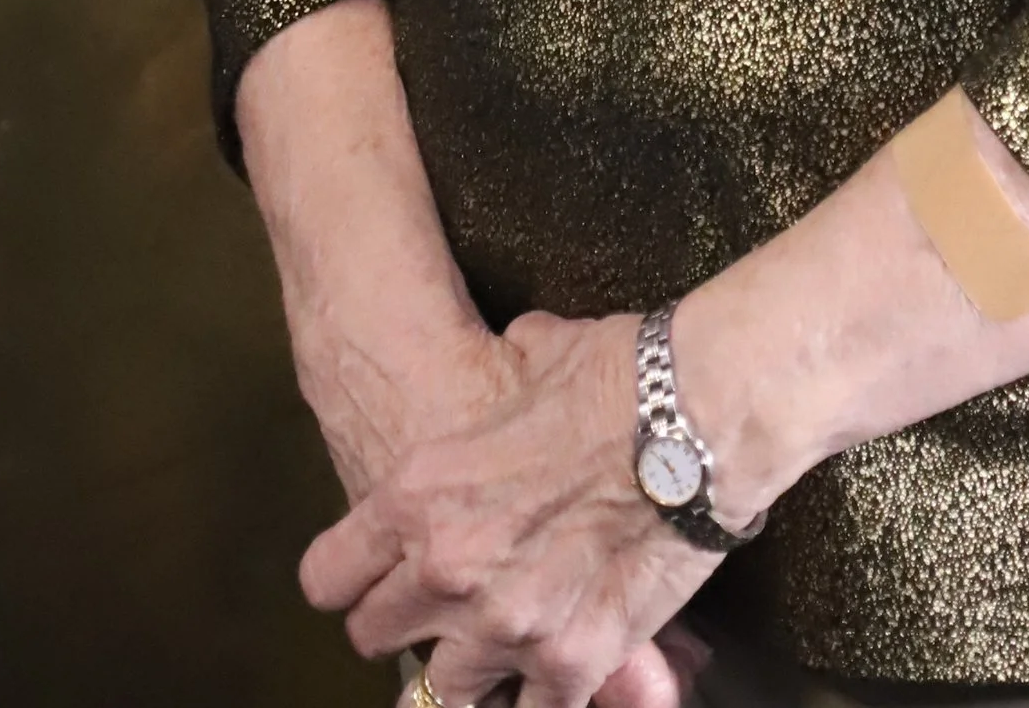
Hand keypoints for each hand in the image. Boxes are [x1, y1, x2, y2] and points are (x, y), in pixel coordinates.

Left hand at [302, 309, 714, 707]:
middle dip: (408, 621)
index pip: (329, 578)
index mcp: (418, 495)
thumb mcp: (530, 355)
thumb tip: (512, 358)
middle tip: (447, 604)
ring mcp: (504, 626)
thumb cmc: (617, 373)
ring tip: (499, 646)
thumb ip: (497, 386)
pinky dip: (542, 694)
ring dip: (468, 669)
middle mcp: (445, 570)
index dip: (352, 576)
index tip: (376, 574)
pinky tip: (558, 669)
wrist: (700, 411)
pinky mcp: (571, 660)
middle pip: (374, 638)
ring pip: (442, 694)